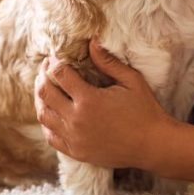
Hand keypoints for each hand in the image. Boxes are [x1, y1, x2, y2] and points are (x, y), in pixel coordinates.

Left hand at [33, 41, 173, 169]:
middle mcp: (76, 120)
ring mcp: (74, 138)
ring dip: (41, 99)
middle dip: (43, 76)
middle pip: (45, 93)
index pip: (60, 74)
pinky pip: (51, 136)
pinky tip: (51, 112)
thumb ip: (108, 62)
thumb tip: (92, 42)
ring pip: (43, 115)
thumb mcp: (131, 80)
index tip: (55, 56)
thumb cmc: (145, 110)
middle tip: (46, 68)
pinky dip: (47, 122)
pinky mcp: (76, 152)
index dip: (54, 62)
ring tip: (45, 87)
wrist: (153, 145)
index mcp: (89, 100)